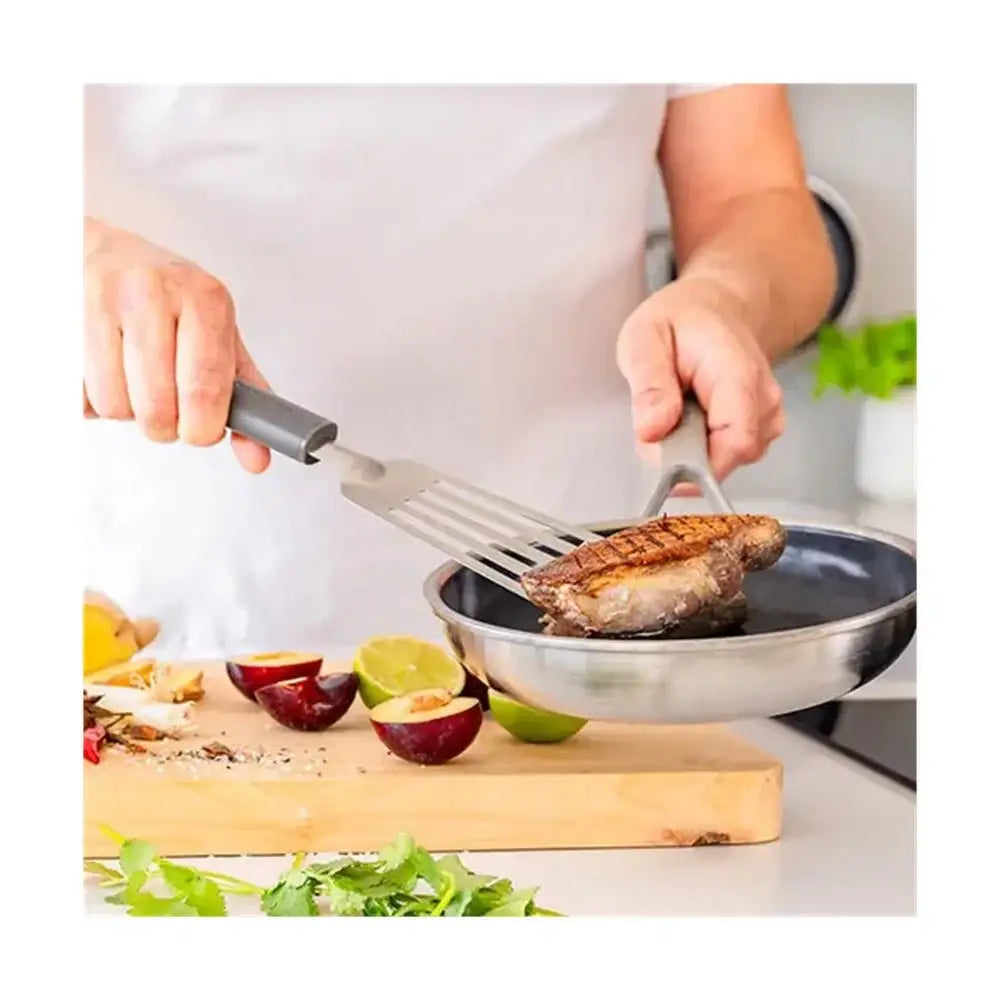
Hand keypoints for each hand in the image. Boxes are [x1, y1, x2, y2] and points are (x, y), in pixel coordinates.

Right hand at [83, 219, 269, 472]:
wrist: (102, 251)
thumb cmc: (168, 300)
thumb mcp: (217, 335)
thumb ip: (243, 397)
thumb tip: (257, 458)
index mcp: (202, 298)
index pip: (205, 387)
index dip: (202, 427)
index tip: (201, 431)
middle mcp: (151, 292)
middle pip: (157, 406)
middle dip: (164, 425)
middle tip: (166, 408)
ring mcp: (98, 300)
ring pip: (113, 405)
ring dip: (125, 410)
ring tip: (132, 380)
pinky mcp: (59, 317)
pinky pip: (75, 394)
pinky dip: (89, 397)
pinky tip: (101, 367)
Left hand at [616, 275, 784, 483]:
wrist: (716, 306)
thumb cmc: (678, 320)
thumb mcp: (644, 338)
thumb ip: (649, 384)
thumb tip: (652, 432)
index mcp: (737, 374)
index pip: (735, 443)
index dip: (697, 467)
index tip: (661, 463)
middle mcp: (764, 398)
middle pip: (731, 457)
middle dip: (687, 456)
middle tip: (658, 423)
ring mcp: (769, 414)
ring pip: (730, 460)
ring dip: (695, 450)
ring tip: (677, 411)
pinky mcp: (763, 426)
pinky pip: (732, 455)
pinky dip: (706, 447)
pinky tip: (694, 419)